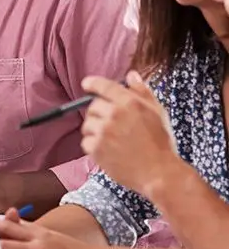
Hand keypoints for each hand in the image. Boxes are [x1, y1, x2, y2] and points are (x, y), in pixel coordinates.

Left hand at [81, 71, 180, 195]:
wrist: (159, 173)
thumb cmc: (161, 143)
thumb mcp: (157, 112)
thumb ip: (142, 92)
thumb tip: (131, 75)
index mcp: (130, 103)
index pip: (104, 86)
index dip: (93, 83)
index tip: (87, 84)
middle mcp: (114, 114)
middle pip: (93, 106)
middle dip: (100, 113)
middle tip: (112, 125)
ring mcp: (103, 132)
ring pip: (88, 124)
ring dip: (96, 130)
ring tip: (113, 140)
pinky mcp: (96, 148)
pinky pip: (86, 142)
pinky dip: (94, 146)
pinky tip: (110, 150)